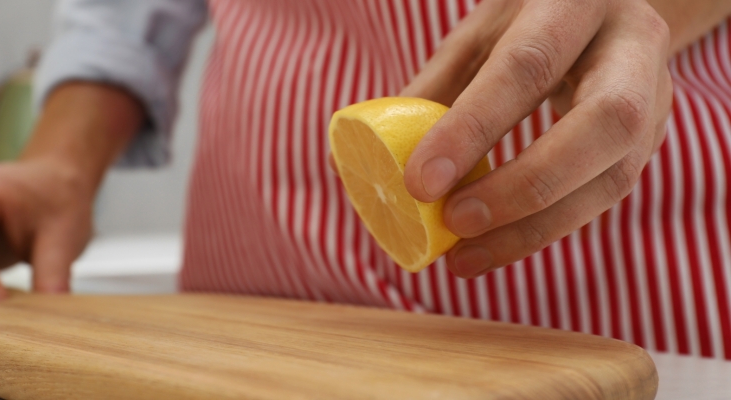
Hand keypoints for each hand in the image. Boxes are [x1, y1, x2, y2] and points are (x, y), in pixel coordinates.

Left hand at [400, 0, 672, 277]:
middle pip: (600, 124)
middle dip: (522, 185)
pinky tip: (495, 248)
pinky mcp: (651, 141)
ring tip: (465, 257)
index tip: (421, 184)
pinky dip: (545, 230)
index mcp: (575, 2)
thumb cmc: (527, 23)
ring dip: (534, 228)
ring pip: (613, 176)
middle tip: (455, 222)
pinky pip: (604, 198)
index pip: (527, 67)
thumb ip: (434, 90)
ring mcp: (655, 95)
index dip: (473, 129)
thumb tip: (368, 159)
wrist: (609, 12)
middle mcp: (631, 44)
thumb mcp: (478, 36)